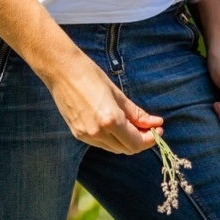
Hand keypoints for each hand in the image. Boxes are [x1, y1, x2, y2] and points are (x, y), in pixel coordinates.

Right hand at [42, 52, 161, 154]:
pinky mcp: (77, 134)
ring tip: (134, 125)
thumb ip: (136, 113)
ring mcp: (86, 135)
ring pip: (114, 148)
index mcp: (110, 120)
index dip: (149, 140)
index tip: (158, 129)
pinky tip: (116, 125)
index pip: (136, 143)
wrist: (61, 70)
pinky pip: (101, 143)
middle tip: (149, 127)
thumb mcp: (117, 93)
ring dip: (127, 141)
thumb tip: (154, 123)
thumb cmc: (90, 75)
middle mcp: (98, 133)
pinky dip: (112, 138)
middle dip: (140, 141)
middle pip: (126, 149)